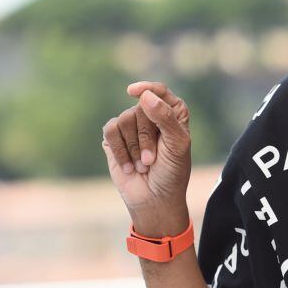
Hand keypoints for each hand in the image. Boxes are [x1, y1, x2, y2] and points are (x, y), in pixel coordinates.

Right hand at [102, 81, 191, 231]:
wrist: (155, 199)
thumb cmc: (172, 172)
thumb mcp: (177, 144)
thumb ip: (165, 117)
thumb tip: (144, 96)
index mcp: (173, 113)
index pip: (160, 91)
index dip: (148, 88)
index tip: (133, 92)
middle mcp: (151, 115)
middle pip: (141, 108)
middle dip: (145, 137)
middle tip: (152, 160)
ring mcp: (132, 126)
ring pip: (124, 119)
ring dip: (133, 147)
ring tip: (142, 166)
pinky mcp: (114, 139)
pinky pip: (110, 131)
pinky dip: (119, 150)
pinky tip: (128, 166)